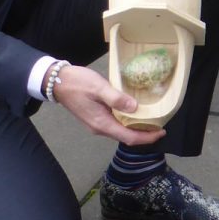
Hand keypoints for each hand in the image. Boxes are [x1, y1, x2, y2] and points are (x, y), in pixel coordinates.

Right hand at [50, 63, 165, 144]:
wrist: (56, 82)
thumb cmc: (78, 83)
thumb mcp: (99, 87)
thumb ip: (116, 98)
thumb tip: (135, 108)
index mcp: (102, 123)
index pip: (129, 137)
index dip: (146, 138)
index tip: (162, 132)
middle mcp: (100, 128)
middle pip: (126, 137)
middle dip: (144, 135)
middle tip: (160, 125)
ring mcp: (96, 124)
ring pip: (121, 131)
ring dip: (136, 129)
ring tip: (151, 120)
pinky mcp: (95, 118)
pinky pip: (115, 124)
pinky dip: (127, 122)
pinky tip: (134, 113)